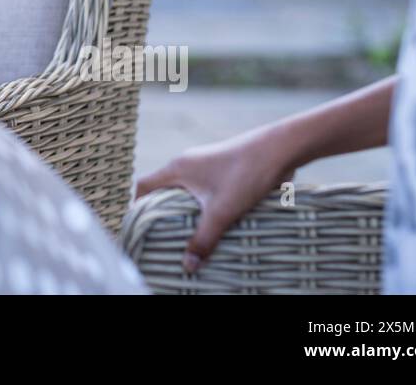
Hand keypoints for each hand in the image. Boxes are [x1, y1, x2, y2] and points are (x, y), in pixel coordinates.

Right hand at [134, 127, 295, 274]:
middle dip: (161, 212)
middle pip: (162, 188)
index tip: (142, 227)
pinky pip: (200, 187)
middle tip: (164, 235)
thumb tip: (188, 265)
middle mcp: (186, 162)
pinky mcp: (220, 166)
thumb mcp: (222, 211)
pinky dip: (200, 203)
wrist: (277, 150)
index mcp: (177, 168)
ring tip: (188, 231)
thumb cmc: (244, 174)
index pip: (144, 185)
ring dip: (183, 208)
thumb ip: (203, 239)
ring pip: (183, 188)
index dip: (138, 206)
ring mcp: (204, 162)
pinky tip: (214, 218)